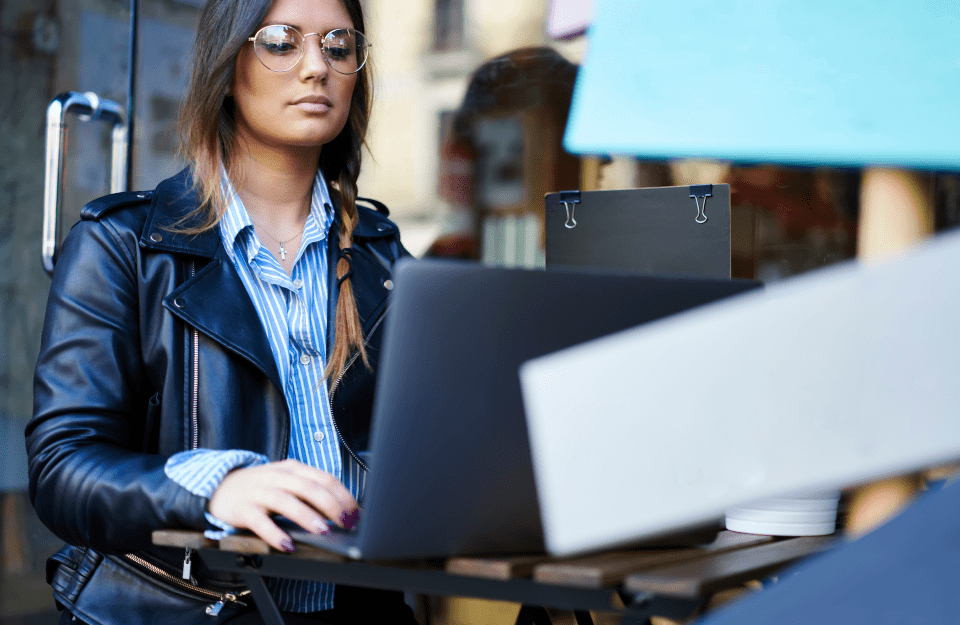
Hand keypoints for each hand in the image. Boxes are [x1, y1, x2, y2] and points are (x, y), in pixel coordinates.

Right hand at [207, 459, 358, 551]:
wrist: (219, 487)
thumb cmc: (260, 487)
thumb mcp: (286, 482)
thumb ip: (309, 491)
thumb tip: (341, 511)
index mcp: (292, 469)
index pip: (324, 478)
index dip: (343, 495)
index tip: (356, 512)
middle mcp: (277, 477)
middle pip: (309, 487)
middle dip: (331, 505)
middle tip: (346, 522)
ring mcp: (258, 492)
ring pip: (286, 500)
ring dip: (307, 516)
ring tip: (324, 531)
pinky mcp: (242, 509)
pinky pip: (260, 521)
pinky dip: (275, 533)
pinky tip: (287, 544)